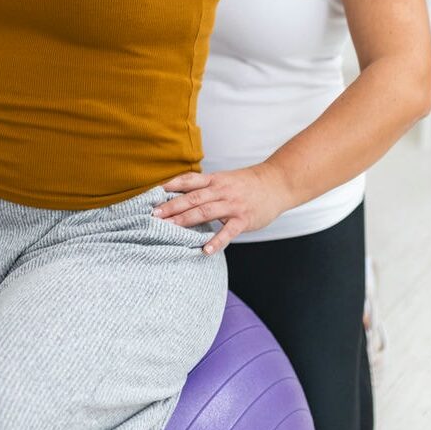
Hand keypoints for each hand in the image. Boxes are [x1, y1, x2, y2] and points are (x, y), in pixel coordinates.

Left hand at [152, 164, 295, 255]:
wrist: (278, 182)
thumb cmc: (248, 184)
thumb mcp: (225, 179)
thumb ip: (206, 187)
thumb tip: (181, 196)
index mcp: (214, 180)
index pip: (188, 181)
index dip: (170, 186)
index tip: (152, 194)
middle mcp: (221, 191)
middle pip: (192, 198)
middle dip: (171, 207)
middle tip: (153, 215)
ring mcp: (232, 205)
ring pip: (205, 212)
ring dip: (185, 221)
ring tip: (169, 229)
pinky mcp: (244, 219)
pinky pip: (228, 232)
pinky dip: (216, 241)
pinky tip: (205, 250)